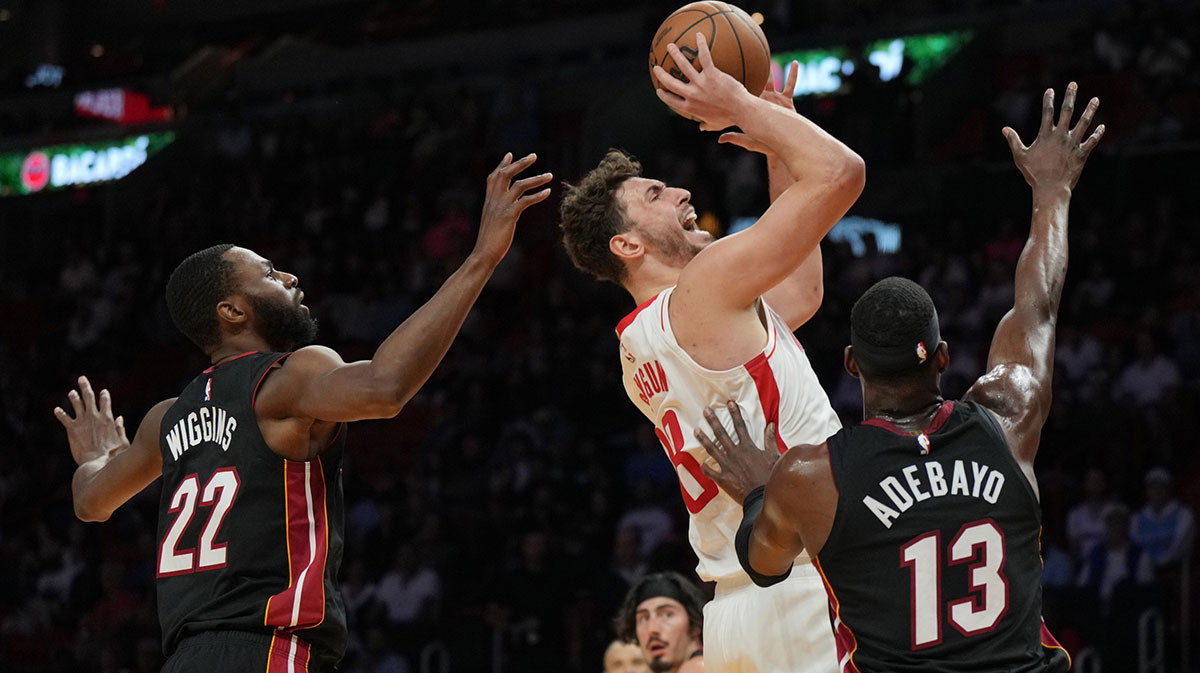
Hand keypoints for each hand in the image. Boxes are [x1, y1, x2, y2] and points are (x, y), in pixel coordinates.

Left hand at [54, 376, 128, 465]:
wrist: (97, 462)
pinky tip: (56, 410)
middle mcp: (94, 416)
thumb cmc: (113, 455)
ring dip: (73, 397)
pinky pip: (64, 418)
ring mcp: (83, 421)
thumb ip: (121, 429)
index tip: (103, 391)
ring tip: (71, 392)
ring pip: (77, 404)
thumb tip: (119, 418)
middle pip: (89, 396)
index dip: (104, 396)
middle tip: (81, 378)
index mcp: (108, 418)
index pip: (105, 401)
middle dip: (85, 386)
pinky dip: (60, 413)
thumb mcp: (123, 441)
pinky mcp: (72, 429)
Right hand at [472, 152, 552, 266]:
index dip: (502, 165)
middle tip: (534, 155)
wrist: (484, 253)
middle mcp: (494, 200)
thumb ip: (497, 212)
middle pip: (506, 174)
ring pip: (519, 185)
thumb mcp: (492, 222)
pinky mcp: (509, 215)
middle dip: (520, 163)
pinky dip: (538, 195)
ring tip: (550, 175)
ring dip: (536, 178)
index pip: (494, 177)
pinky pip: (526, 200)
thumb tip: (505, 211)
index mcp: (489, 200)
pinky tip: (548, 192)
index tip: (510, 154)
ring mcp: (501, 206)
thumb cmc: (489, 242)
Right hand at [653, 32, 755, 131]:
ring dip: (675, 55)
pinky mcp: (712, 75)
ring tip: (670, 46)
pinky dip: (701, 45)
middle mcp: (692, 95)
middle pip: (671, 83)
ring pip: (683, 66)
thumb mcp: (714, 124)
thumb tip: (701, 128)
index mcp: (691, 107)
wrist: (741, 110)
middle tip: (656, 68)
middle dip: (661, 74)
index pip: (672, 101)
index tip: (659, 90)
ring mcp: (701, 84)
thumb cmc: (730, 118)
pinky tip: (699, 35)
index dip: (664, 96)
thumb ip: (706, 125)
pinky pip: (704, 57)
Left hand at [696, 400, 779, 503]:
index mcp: (748, 447)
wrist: (763, 497)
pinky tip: (701, 463)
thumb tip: (771, 425)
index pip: (740, 426)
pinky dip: (705, 467)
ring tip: (696, 430)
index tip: (729, 403)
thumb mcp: (774, 456)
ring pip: (712, 449)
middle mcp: (735, 454)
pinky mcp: (723, 478)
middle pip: (722, 434)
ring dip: (704, 439)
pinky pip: (710, 471)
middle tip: (706, 410)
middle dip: (713, 421)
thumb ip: (770, 440)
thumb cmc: (771, 477)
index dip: (735, 413)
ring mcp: (727, 466)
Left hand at [718, 61, 799, 153]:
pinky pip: (790, 85)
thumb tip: (720, 139)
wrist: (781, 145)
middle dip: (750, 72)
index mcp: (751, 107)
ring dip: (770, 70)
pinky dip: (793, 74)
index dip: (733, 85)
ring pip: (772, 81)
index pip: (740, 94)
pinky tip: (794, 63)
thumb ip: (735, 137)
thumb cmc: (763, 144)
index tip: (726, 74)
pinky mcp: (787, 100)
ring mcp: (774, 99)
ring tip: (767, 55)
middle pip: (755, 82)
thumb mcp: (747, 139)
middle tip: (742, 57)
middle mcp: (762, 100)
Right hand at [1003, 82, 1104, 190]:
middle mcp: (1061, 136)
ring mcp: (1073, 144)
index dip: (1048, 100)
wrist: (1050, 188)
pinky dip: (1097, 134)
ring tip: (1095, 99)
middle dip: (1070, 96)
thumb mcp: (1020, 156)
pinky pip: (1092, 141)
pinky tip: (1103, 126)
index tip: (1050, 90)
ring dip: (1090, 110)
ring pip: (1084, 123)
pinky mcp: (1082, 153)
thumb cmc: (1033, 173)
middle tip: (1073, 84)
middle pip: (1067, 111)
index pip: (1047, 113)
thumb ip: (1014, 141)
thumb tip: (1004, 129)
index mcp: (1046, 135)